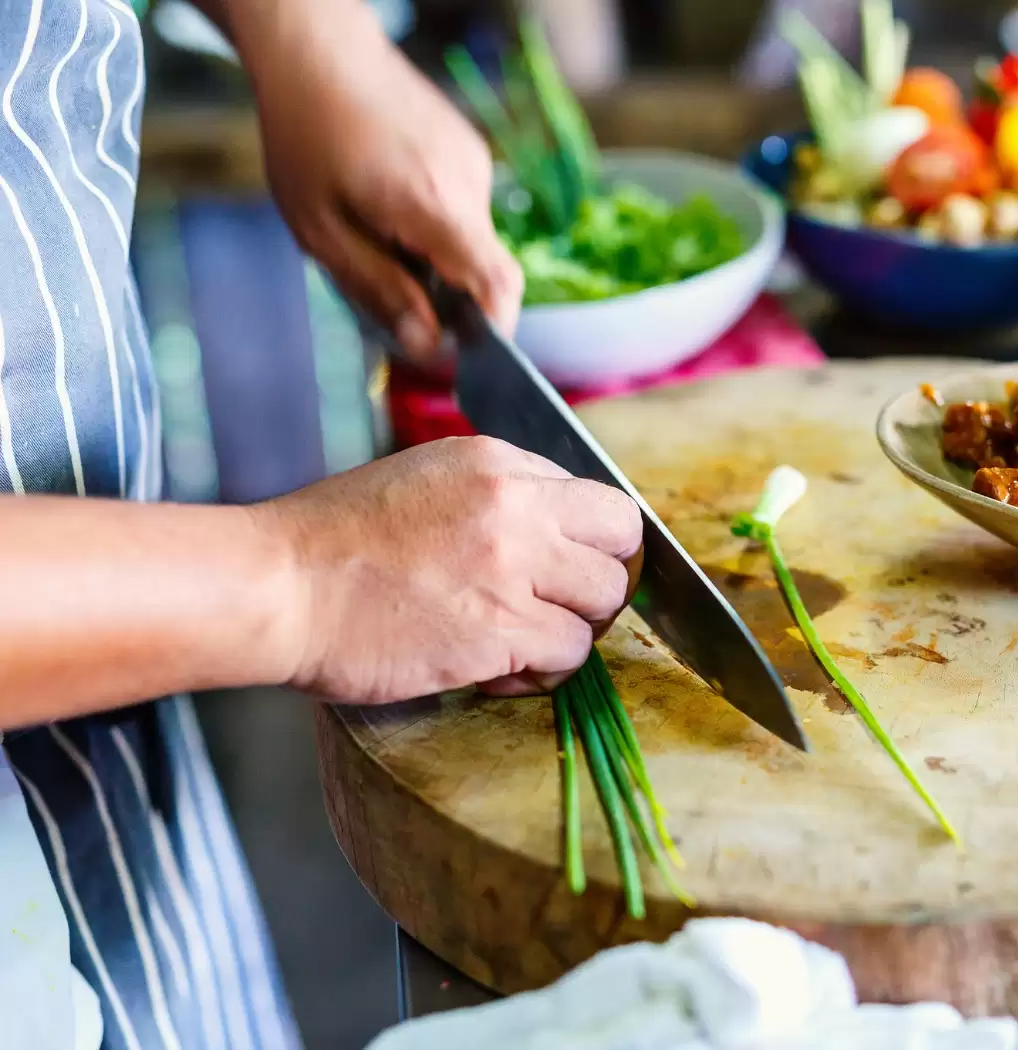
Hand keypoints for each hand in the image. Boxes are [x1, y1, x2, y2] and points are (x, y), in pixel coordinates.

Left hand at [245, 3, 521, 363]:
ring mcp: (472, 163)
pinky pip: (462, 209)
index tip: (470, 355)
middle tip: (387, 290)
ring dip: (432, 256)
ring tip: (375, 231)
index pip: (498, 283)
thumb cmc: (306, 137)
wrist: (318, 51)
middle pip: (480, 269)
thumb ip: (379, 291)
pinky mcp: (467, 150)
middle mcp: (467, 184)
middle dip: (444, 295)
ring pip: (468, 240)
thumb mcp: (322, 231)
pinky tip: (387, 202)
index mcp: (432, 206)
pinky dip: (433, 224)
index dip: (496, 331)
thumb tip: (426, 347)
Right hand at [254, 437, 641, 702]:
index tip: (565, 569)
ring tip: (520, 642)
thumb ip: (495, 496)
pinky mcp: (500, 630)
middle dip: (598, 582)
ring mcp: (512, 568)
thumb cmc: (331, 543)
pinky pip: (569, 654)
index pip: (598, 499)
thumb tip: (551, 530)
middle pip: (622, 544)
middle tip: (558, 607)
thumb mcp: (424, 480)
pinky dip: (543, 672)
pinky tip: (496, 670)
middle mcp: (516, 506)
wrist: (275, 586)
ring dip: (571, 630)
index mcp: (497, 463)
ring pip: (603, 603)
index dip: (590, 542)